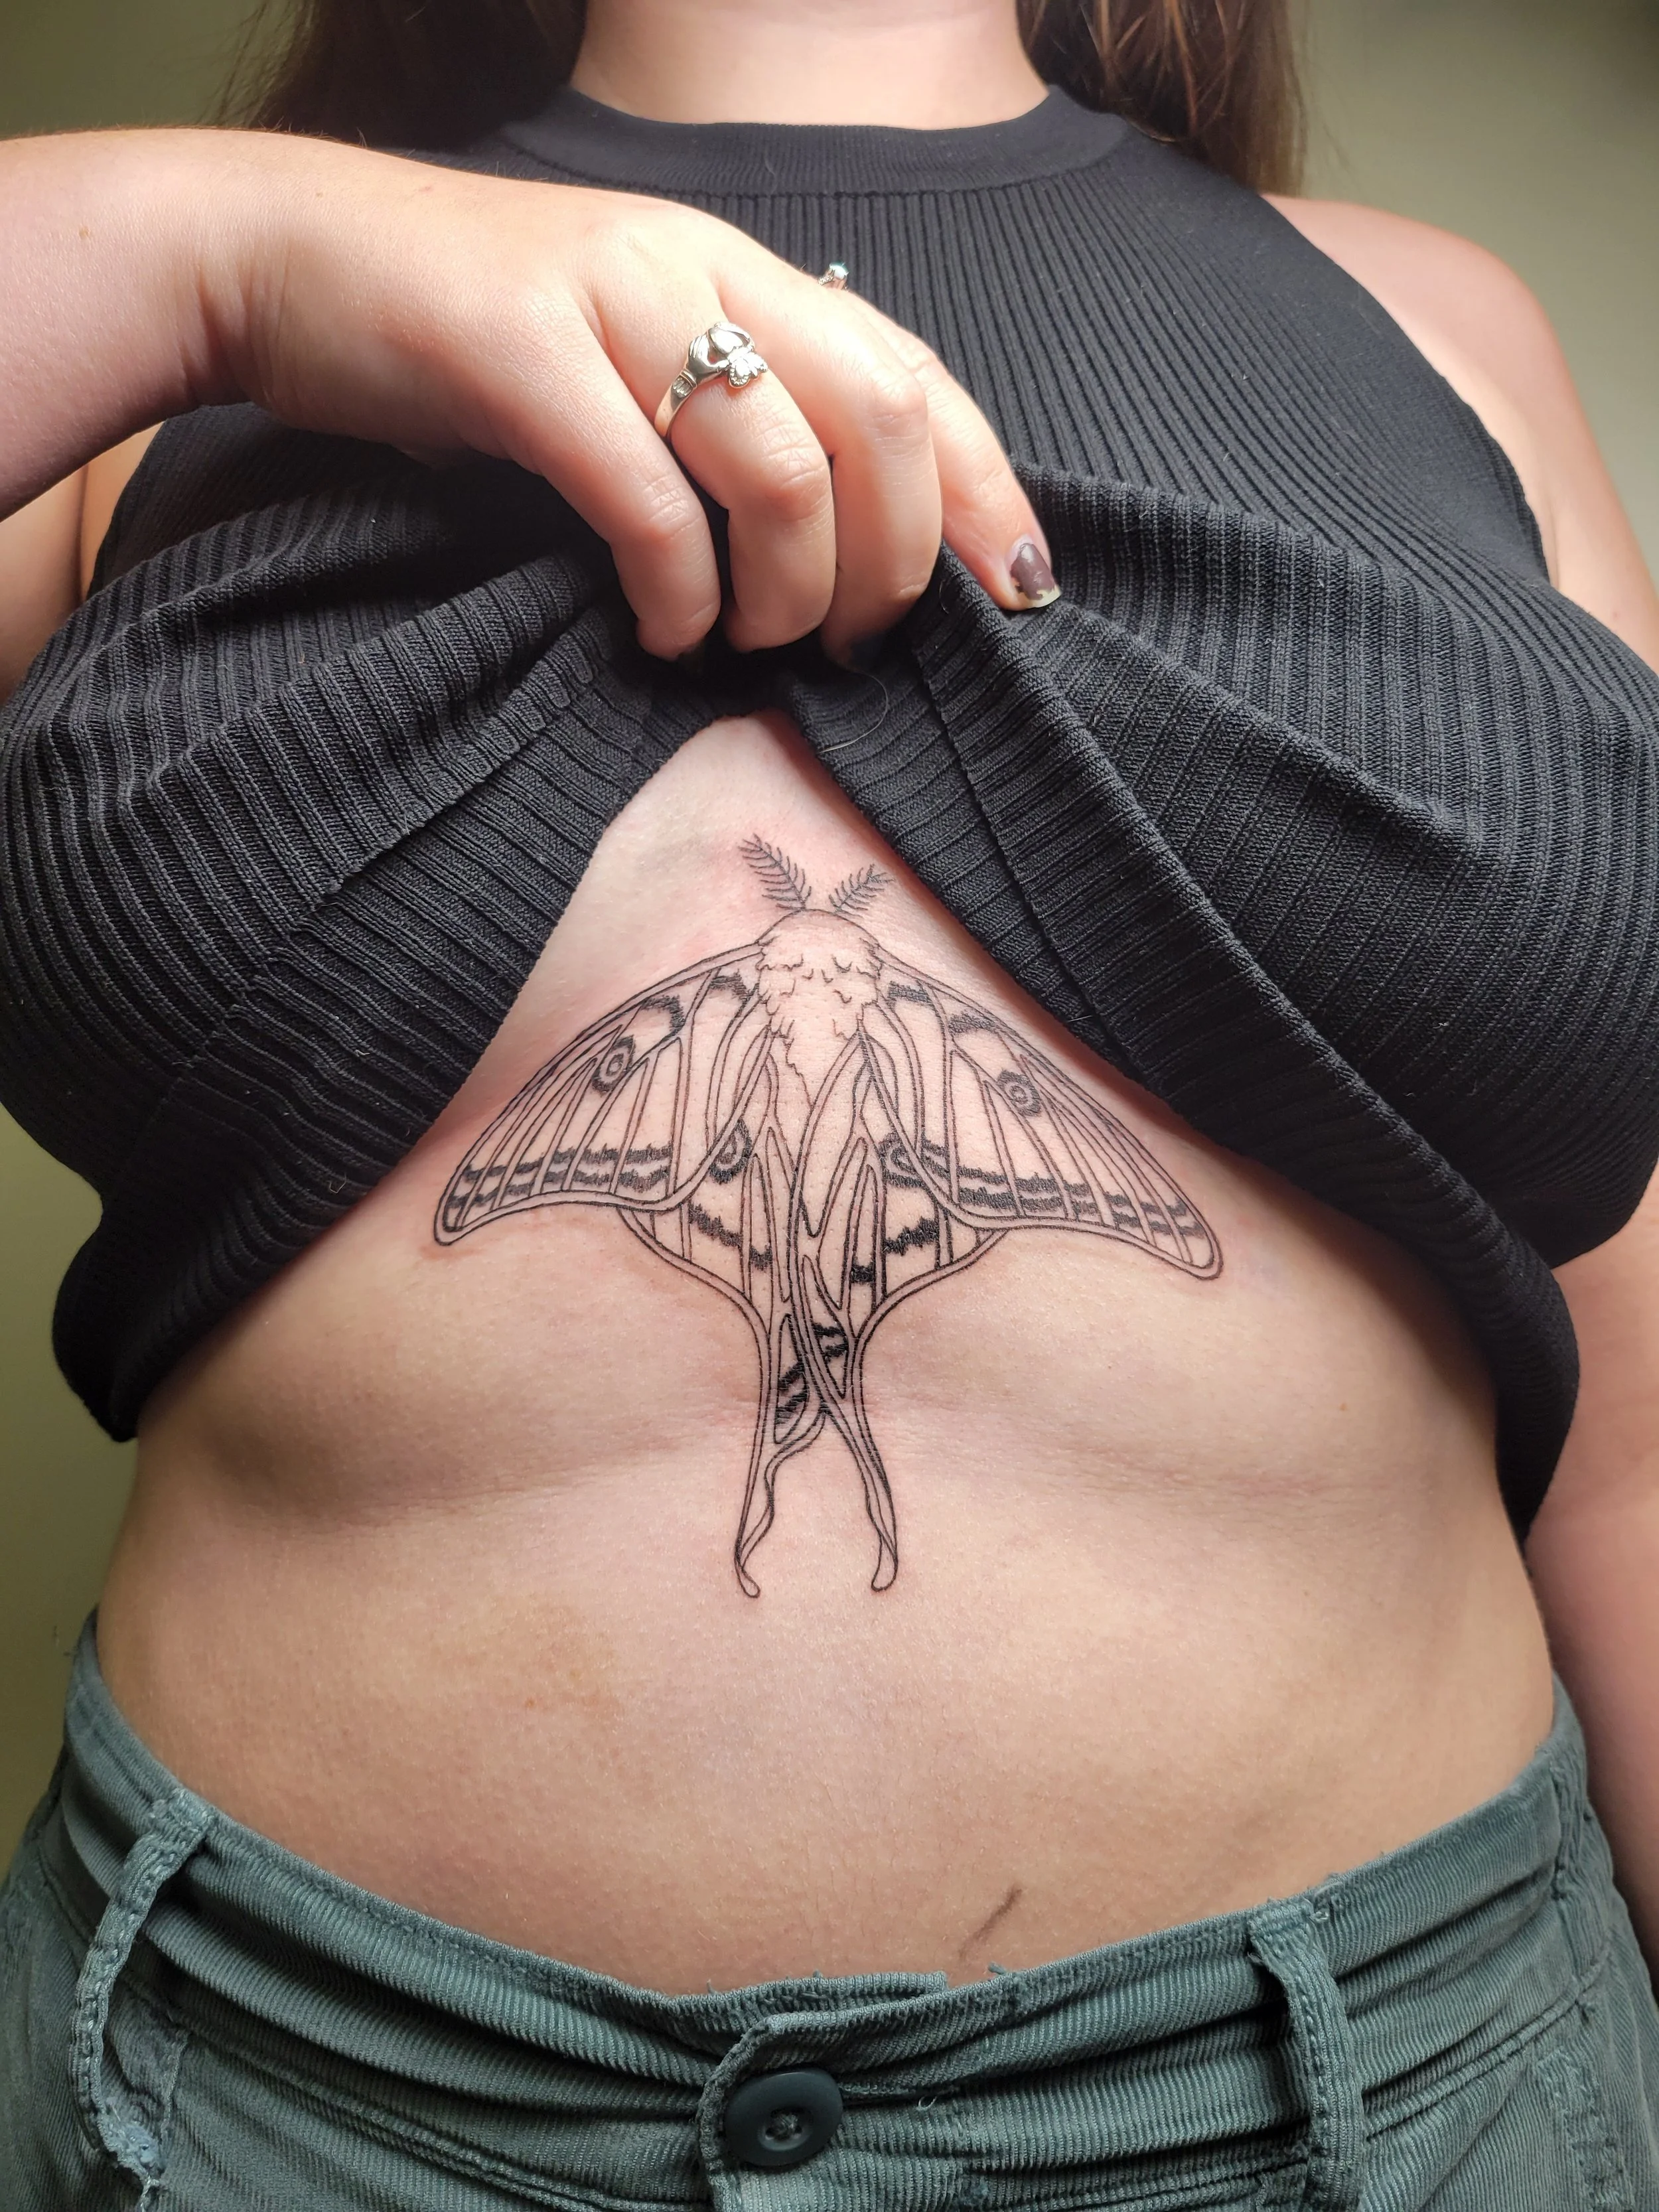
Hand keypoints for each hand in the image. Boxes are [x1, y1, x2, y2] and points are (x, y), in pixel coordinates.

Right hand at [208, 138, 1053, 658]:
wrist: (287, 260)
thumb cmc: (473, 343)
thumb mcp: (632, 360)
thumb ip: (735, 419)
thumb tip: (843, 548)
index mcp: (740, 269)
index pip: (916, 375)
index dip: (989, 491)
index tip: (1023, 593)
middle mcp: (696, 267)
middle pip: (882, 422)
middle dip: (897, 563)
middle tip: (855, 644)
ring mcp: (612, 302)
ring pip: (782, 468)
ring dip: (790, 592)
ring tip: (753, 644)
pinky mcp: (520, 356)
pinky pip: (646, 500)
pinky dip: (677, 595)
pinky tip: (664, 633)